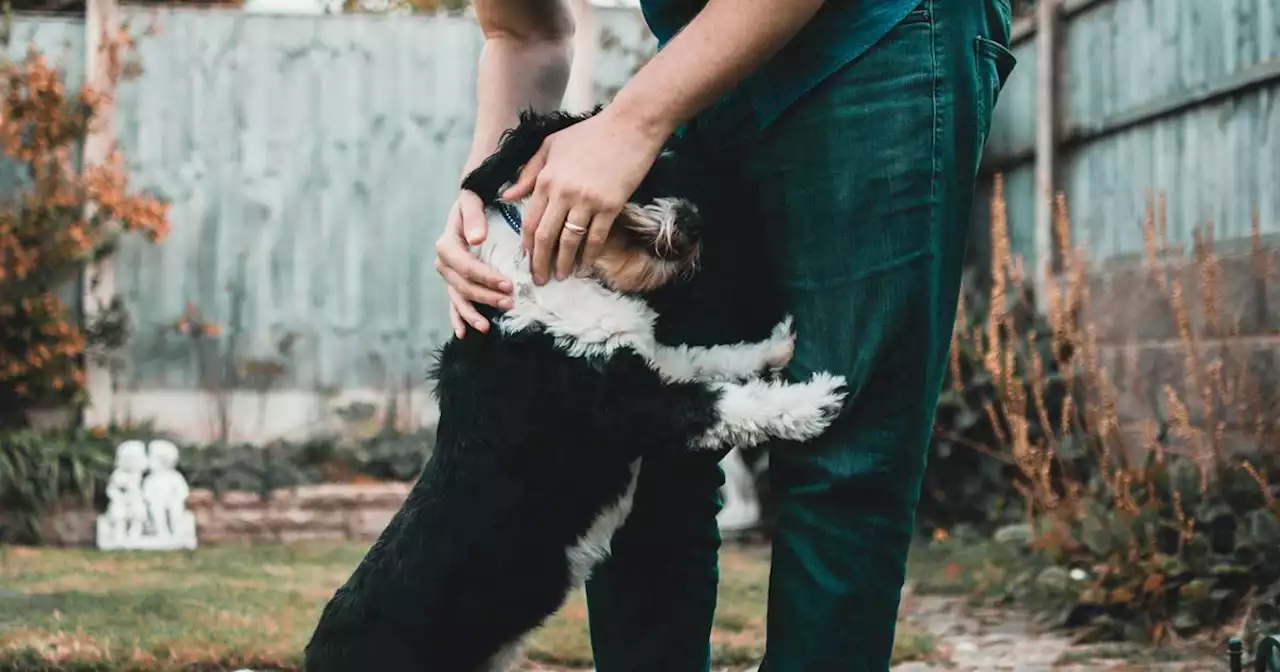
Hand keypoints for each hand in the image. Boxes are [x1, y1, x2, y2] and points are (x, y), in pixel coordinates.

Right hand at [434, 189, 512, 337]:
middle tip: (510, 303)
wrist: (469, 203)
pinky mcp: (455, 282)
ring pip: (458, 298)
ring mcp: (449, 275)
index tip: (508, 284)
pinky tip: (464, 333)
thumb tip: (477, 239)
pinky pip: (454, 303)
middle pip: (463, 285)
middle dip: (485, 297)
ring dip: (472, 313)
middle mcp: (444, 262)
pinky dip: (458, 318)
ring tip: (487, 327)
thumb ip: (474, 217)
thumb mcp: (472, 201)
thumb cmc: (474, 200)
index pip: (465, 266)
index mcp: (447, 244)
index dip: (485, 277)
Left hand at [503, 108, 667, 283]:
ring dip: (563, 263)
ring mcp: (587, 200)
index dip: (528, 246)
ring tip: (561, 276)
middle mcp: (563, 192)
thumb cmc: (591, 133)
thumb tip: (508, 196)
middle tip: (539, 280)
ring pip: (569, 241)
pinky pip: (596, 238)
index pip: (530, 220)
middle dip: (540, 262)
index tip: (527, 261)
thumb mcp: (551, 145)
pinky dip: (589, 255)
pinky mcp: (610, 205)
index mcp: (546, 178)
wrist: (630, 126)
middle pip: (545, 236)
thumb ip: (529, 172)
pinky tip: (586, 265)